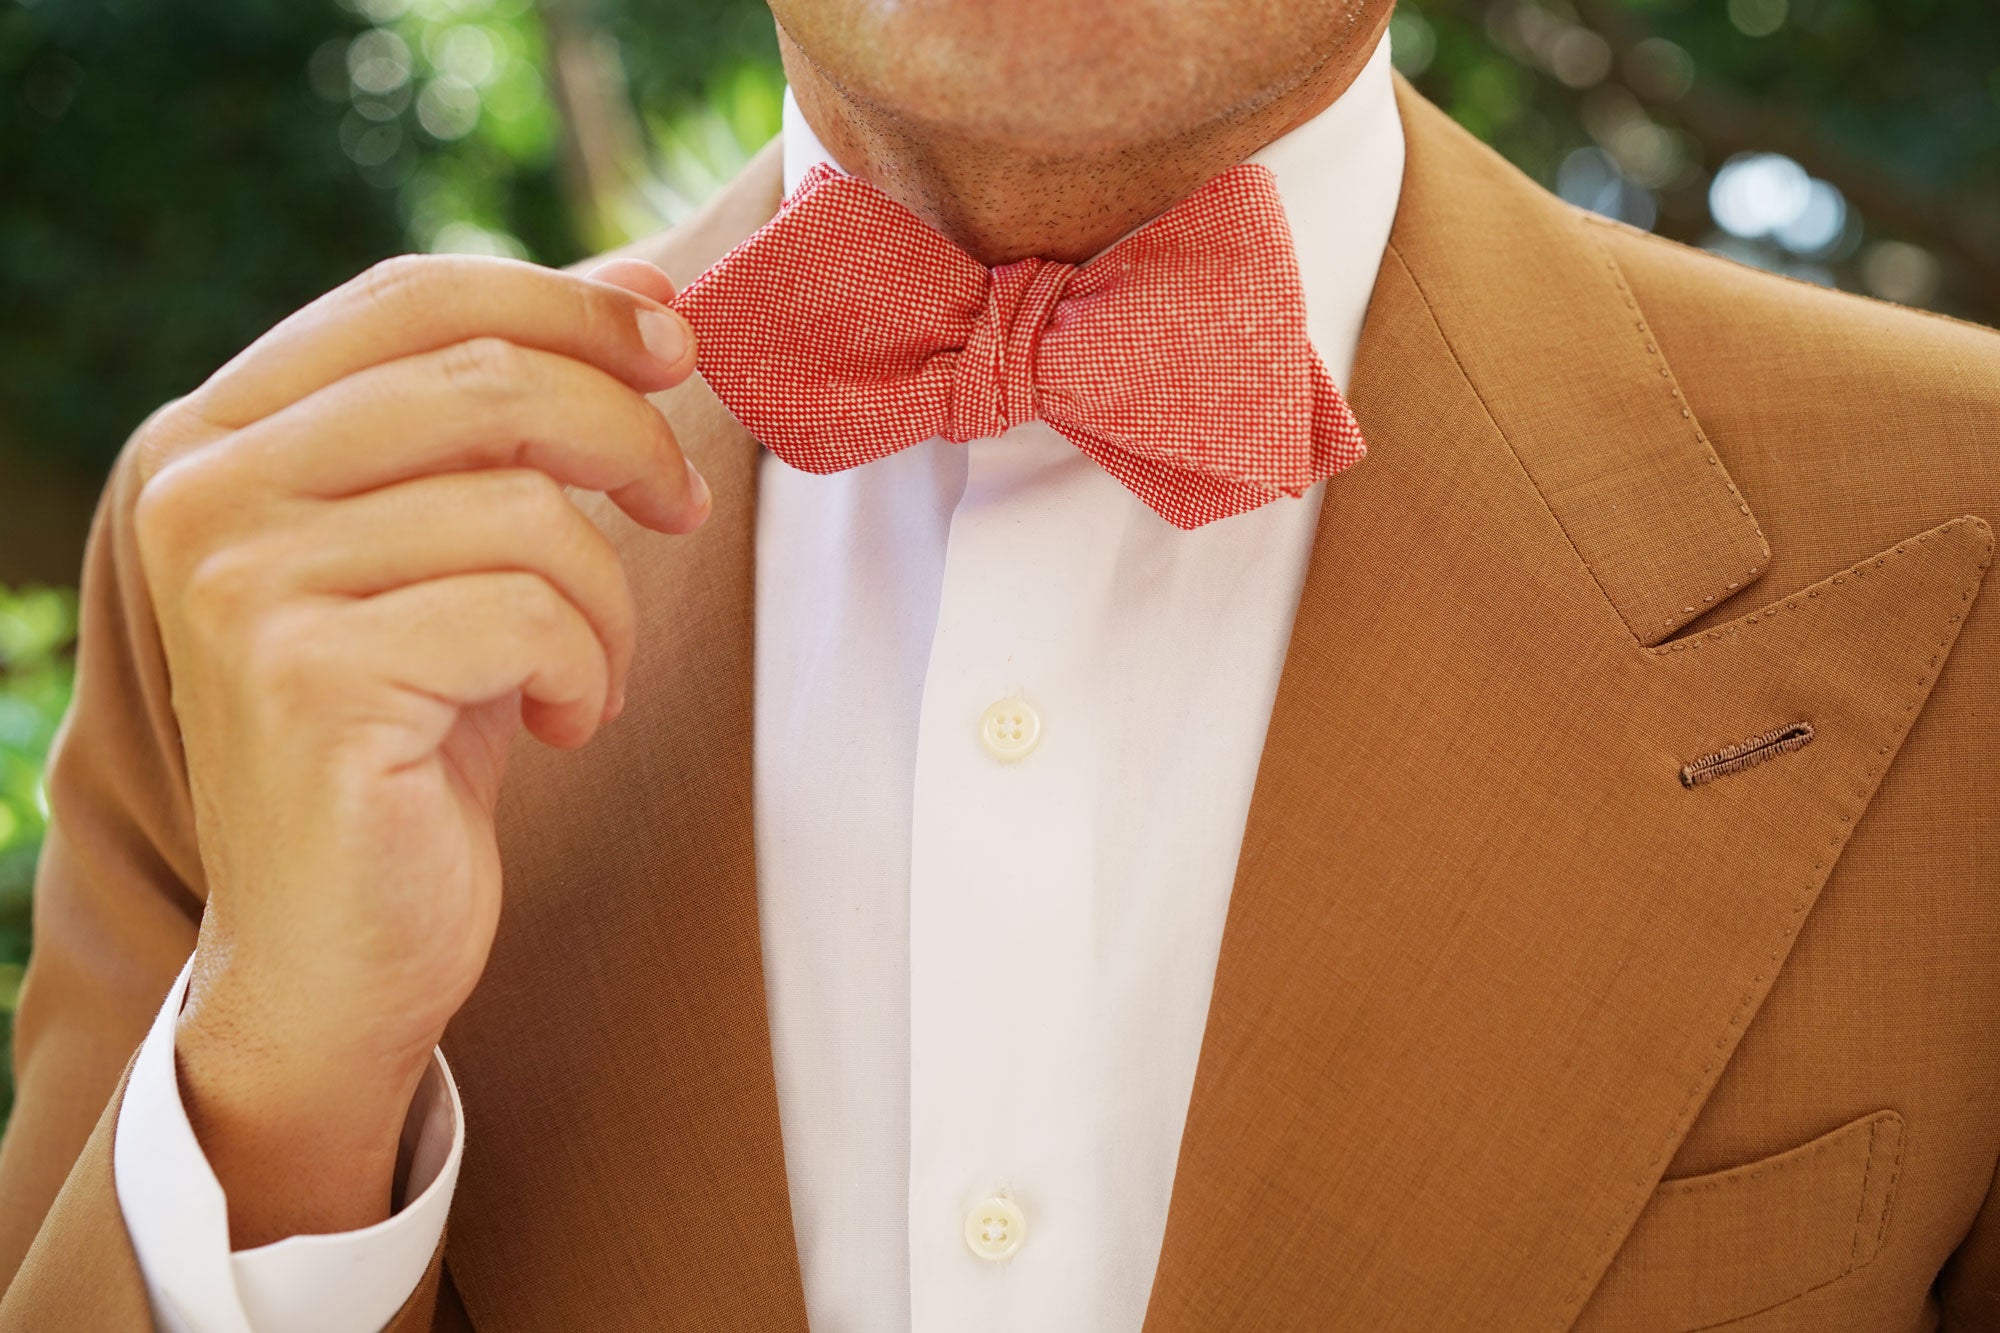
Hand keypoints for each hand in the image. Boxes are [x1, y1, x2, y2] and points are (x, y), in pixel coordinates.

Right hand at [126, 253, 701, 1246]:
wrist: (337, 945)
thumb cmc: (412, 738)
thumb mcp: (459, 552)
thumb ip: (510, 419)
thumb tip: (642, 288)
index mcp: (223, 434)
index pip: (414, 294)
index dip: (569, 302)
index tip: (677, 344)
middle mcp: (203, 491)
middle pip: (487, 377)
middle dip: (631, 437)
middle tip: (683, 513)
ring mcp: (242, 584)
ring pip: (528, 507)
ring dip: (611, 598)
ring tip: (592, 667)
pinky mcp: (305, 679)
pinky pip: (530, 614)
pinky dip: (589, 669)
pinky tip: (564, 724)